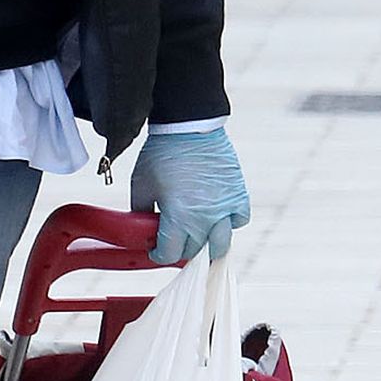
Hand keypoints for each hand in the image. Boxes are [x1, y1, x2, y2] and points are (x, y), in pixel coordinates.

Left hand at [130, 128, 250, 264]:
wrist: (188, 126)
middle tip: (172, 242)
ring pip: (221, 244)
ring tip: (197, 239)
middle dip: (179, 250)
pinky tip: (217, 218)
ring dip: (207, 246)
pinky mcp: (238, 194)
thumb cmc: (161, 153)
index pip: (170, 253)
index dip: (158, 254)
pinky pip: (239, 220)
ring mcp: (226, 207)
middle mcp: (206, 217)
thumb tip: (143, 230)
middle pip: (194, 251)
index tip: (154, 250)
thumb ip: (141, 213)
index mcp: (179, 216)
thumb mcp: (141, 185)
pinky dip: (229, 224)